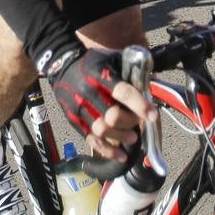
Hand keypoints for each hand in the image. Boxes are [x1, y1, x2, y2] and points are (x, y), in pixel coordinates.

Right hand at [45, 46, 155, 160]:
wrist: (62, 66)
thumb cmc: (93, 63)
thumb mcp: (111, 58)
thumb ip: (129, 70)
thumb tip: (152, 83)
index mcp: (100, 75)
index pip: (122, 92)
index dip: (138, 104)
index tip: (153, 115)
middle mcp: (88, 92)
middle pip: (112, 115)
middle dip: (130, 122)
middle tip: (140, 123)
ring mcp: (80, 109)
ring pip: (102, 130)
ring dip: (121, 137)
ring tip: (133, 138)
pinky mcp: (74, 121)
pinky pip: (92, 140)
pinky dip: (107, 150)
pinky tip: (121, 155)